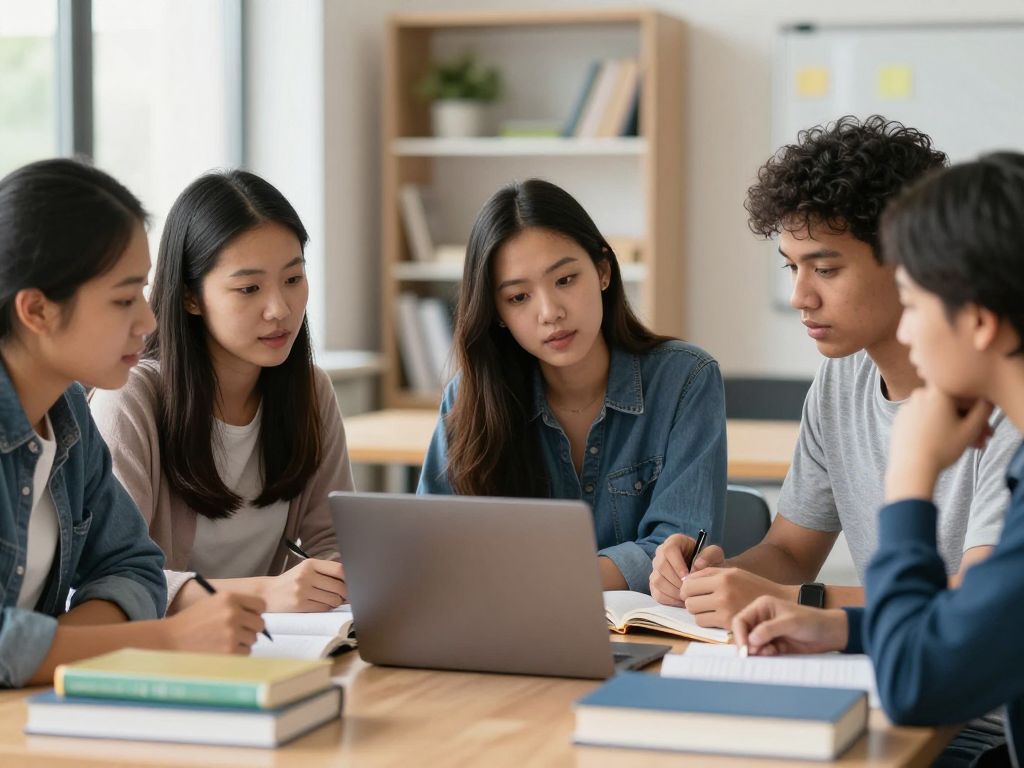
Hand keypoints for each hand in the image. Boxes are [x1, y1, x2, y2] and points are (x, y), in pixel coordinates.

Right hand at [163, 592, 266, 654]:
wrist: (169, 639)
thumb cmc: (191, 622)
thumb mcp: (213, 603)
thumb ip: (235, 605)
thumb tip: (258, 616)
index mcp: (229, 597)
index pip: (260, 604)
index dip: (256, 612)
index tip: (249, 618)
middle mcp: (233, 613)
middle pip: (260, 623)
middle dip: (251, 629)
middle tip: (237, 632)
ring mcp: (232, 632)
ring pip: (253, 639)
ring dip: (243, 642)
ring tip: (224, 641)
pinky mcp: (229, 650)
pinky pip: (245, 652)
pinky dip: (237, 653)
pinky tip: (222, 649)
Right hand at [260, 559, 346, 611]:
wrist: (267, 594)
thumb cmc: (290, 582)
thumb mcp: (305, 570)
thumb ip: (325, 572)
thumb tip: (349, 581)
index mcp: (310, 564)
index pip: (339, 569)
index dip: (348, 578)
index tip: (350, 584)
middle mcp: (306, 575)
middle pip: (339, 586)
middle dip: (344, 594)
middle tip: (341, 596)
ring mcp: (302, 590)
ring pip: (333, 599)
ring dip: (335, 602)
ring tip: (327, 600)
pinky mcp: (300, 605)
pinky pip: (323, 608)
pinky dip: (326, 608)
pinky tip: (319, 605)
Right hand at [650, 534, 724, 605]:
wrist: (706, 575)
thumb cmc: (709, 562)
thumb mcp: (715, 554)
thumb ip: (709, 555)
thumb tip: (696, 565)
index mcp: (674, 541)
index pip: (669, 550)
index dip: (677, 565)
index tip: (688, 577)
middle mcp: (661, 553)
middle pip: (661, 566)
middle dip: (676, 581)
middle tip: (689, 590)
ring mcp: (656, 569)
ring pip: (657, 580)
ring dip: (673, 591)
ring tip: (687, 596)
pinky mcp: (655, 584)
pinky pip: (657, 593)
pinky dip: (669, 600)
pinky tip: (682, 601)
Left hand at [681, 567, 796, 628]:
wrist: (777, 602)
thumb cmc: (752, 585)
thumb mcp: (732, 572)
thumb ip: (708, 573)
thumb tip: (685, 579)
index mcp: (723, 578)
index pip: (688, 584)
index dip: (686, 589)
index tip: (692, 591)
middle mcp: (723, 593)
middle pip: (689, 600)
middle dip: (691, 601)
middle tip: (701, 601)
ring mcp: (726, 610)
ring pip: (694, 613)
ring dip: (698, 612)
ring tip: (709, 608)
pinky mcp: (728, 624)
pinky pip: (703, 623)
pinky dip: (706, 620)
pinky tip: (716, 616)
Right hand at [731, 596, 847, 655]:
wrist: (830, 634)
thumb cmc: (812, 621)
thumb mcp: (790, 622)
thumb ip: (769, 630)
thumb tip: (750, 640)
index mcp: (762, 607)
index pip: (741, 620)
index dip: (739, 635)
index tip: (745, 649)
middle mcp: (761, 618)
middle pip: (743, 633)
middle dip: (747, 644)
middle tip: (756, 654)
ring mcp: (767, 633)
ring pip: (752, 644)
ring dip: (757, 651)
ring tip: (770, 652)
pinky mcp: (774, 644)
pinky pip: (762, 652)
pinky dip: (765, 655)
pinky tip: (775, 653)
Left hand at [886, 387, 993, 500]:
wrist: (911, 467)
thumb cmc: (942, 448)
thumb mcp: (971, 429)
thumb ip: (984, 410)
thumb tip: (988, 399)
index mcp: (938, 390)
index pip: (967, 398)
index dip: (981, 415)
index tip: (988, 432)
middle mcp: (920, 393)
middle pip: (952, 407)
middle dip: (969, 424)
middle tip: (982, 441)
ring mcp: (908, 405)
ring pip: (939, 414)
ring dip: (955, 428)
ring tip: (969, 447)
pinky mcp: (900, 418)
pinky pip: (924, 419)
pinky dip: (936, 428)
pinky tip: (947, 444)